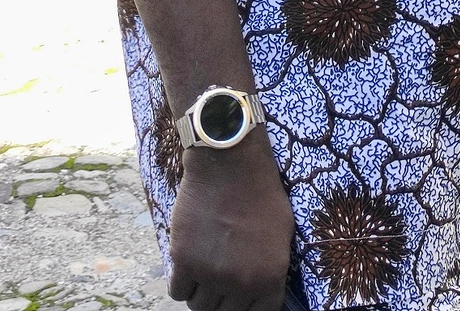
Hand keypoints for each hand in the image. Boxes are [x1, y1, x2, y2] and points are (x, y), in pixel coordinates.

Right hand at [168, 128, 294, 310]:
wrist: (230, 162)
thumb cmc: (261, 192)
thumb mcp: (282, 234)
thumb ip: (270, 271)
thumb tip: (259, 294)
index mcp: (270, 277)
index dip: (246, 308)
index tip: (237, 300)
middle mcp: (241, 282)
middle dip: (222, 302)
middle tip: (218, 282)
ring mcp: (211, 273)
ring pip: (198, 307)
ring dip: (200, 292)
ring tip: (204, 270)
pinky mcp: (184, 259)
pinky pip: (177, 291)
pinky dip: (182, 282)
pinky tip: (188, 265)